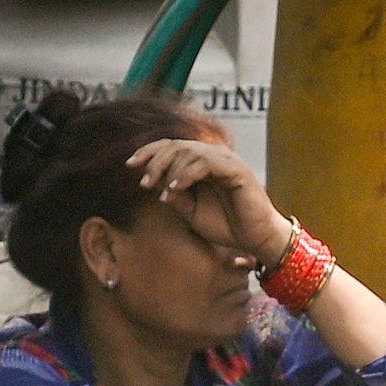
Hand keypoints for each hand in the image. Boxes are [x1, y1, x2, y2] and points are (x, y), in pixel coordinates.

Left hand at [128, 138, 295, 266]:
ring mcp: (226, 160)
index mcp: (203, 162)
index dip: (148, 152)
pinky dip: (186, 175)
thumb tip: (153, 183)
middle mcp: (214, 156)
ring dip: (169, 170)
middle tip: (144, 182)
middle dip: (155, 161)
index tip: (130, 166)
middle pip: (176, 145)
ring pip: (188, 151)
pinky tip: (175, 189)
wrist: (255, 239)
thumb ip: (174, 194)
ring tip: (162, 190)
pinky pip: (205, 163)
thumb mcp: (190, 211)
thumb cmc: (227, 226)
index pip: (171, 147)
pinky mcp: (236, 169)